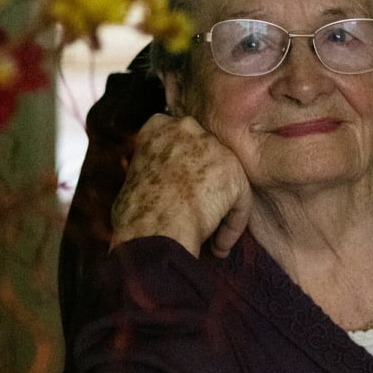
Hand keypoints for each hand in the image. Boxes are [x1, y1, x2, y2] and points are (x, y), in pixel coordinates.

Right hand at [110, 113, 252, 257]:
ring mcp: (214, 149)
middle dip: (205, 187)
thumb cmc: (135, 213)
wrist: (152, 229)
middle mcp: (188, 129)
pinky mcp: (234, 173)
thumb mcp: (133, 177)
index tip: (177, 193)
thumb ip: (154, 169)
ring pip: (225, 181)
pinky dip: (231, 226)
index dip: (182, 169)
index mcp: (158, 126)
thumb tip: (163, 184)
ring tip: (209, 237)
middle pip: (206, 158)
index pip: (180, 141)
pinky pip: (240, 202)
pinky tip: (219, 246)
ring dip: (219, 211)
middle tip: (196, 215)